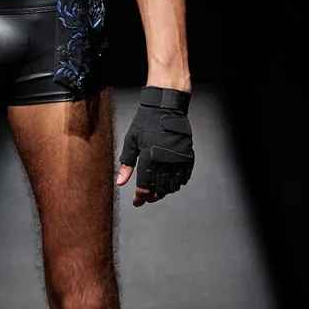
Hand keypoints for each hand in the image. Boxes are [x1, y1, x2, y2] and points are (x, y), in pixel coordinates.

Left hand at [116, 86, 193, 207]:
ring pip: (172, 186)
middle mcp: (165, 161)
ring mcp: (178, 159)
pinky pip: (184, 178)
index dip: (140, 197)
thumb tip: (120, 182)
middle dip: (151, 196)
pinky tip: (170, 182)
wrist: (166, 106)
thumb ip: (126, 163)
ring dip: (164, 191)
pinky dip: (177, 184)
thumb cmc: (146, 121)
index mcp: (149, 157)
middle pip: (159, 189)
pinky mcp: (187, 156)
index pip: (145, 186)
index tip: (137, 202)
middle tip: (146, 197)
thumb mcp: (131, 140)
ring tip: (157, 190)